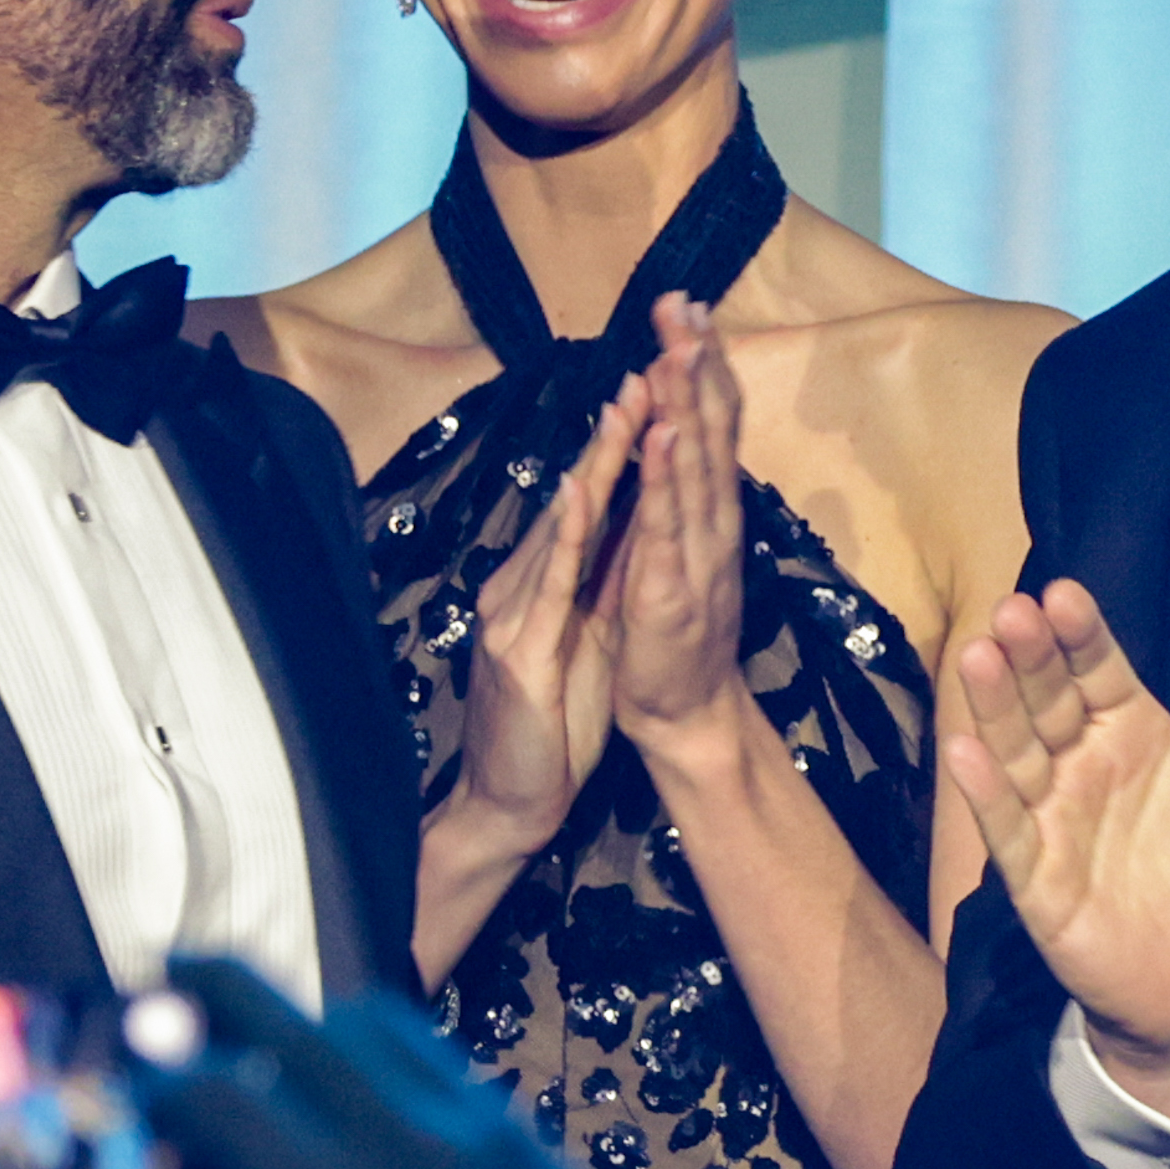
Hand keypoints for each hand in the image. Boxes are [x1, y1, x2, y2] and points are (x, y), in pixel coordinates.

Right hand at [144, 959, 740, 1168]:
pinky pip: (446, 1067)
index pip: (217, 1100)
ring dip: (314, 1023)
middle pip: (295, 1021)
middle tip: (176, 965)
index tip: (136, 1087)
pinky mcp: (533, 1142)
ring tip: (275, 1044)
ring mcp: (481, 1136)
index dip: (159, 1085)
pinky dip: (391, 1064)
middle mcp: (406, 1150)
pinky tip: (368, 1101)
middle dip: (220, 985)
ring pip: (379, 1025)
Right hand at [448, 376, 649, 848]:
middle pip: (575, 499)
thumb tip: (635, 536)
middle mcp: (523, 585)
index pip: (591, 506)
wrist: (513, 800)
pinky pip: (548, 584)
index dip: (621, 451)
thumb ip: (601, 588)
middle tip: (643, 369)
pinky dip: (566, 536)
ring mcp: (515, 612)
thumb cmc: (554, 725)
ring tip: (622, 407)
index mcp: (548, 584)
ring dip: (594, 465)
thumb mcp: (587, 641)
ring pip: (562, 526)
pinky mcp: (519, 649)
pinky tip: (580, 495)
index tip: (657, 392)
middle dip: (611, 435)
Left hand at [605, 297, 754, 764]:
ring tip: (677, 348)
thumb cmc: (674, 633)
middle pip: (708, 430)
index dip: (703, 365)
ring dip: (685, 403)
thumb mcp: (679, 549)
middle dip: (695, 364)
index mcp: (710, 512)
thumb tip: (677, 434)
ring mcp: (697, 556)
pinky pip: (668, 528)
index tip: (690, 306)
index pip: (710, 425)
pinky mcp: (670, 591)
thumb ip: (681, 496)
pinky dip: (667, 478)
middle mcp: (714, 523)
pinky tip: (663, 435)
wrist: (685, 715)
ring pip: (693, 467)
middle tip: (684, 302)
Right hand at [946, 584, 1169, 1131]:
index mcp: (1136, 735)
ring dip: (995, 708)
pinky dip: (985, 795)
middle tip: (1012, 613)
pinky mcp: (1036, 878)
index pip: (1100, 671)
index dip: (1081, 635)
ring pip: (1017, 752)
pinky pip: (1007, 831)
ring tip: (977, 659)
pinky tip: (965, 753)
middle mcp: (1085, 766)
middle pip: (1048, 700)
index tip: (1063, 594)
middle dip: (1029, 657)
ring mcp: (1055, 819)